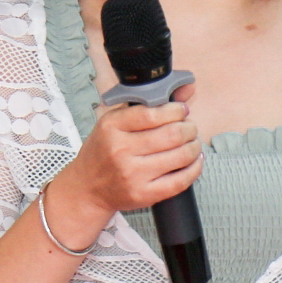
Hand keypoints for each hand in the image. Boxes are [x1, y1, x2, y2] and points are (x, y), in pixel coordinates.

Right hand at [49, 87, 201, 234]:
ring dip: (194, 147)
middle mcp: (121, 150)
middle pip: (172, 135)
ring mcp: (133, 175)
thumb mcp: (115, 122)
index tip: (181, 111)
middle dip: (189, 128)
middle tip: (190, 128)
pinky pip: (180, 181)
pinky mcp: (143, 194)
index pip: (153, 114)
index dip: (175, 111)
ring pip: (180, 156)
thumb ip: (147, 105)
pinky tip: (194, 162)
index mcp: (112, 127)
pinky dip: (194, 169)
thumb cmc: (103, 152)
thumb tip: (187, 88)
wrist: (87, 188)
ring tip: (193, 143)